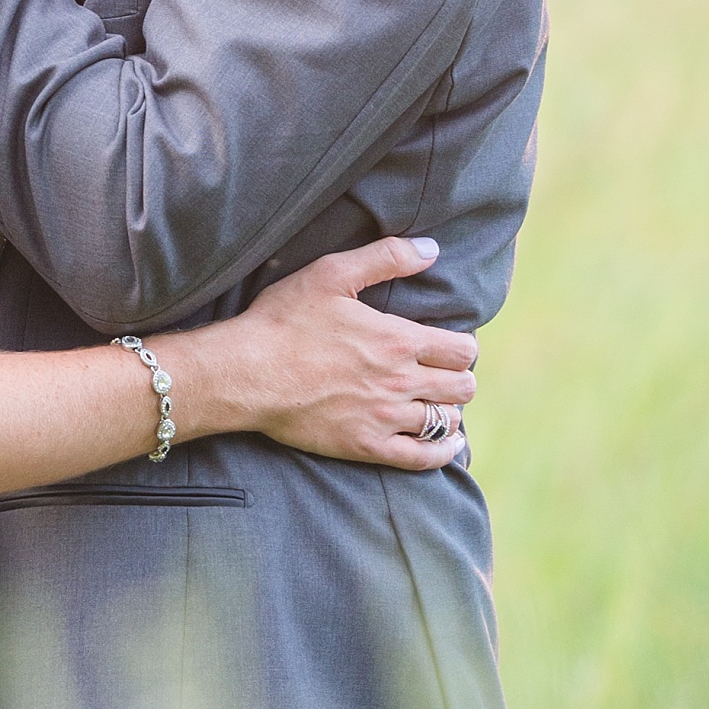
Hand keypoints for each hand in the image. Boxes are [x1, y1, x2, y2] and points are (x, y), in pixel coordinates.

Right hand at [158, 237, 479, 470]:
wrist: (247, 373)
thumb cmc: (284, 321)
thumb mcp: (332, 274)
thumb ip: (386, 257)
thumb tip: (431, 249)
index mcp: (399, 340)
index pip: (461, 350)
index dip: (462, 346)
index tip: (448, 346)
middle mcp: (401, 382)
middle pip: (462, 386)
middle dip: (459, 378)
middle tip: (442, 374)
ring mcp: (385, 418)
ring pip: (446, 421)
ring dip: (448, 411)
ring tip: (437, 404)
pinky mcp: (366, 446)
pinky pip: (422, 459)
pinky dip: (441, 453)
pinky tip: (446, 446)